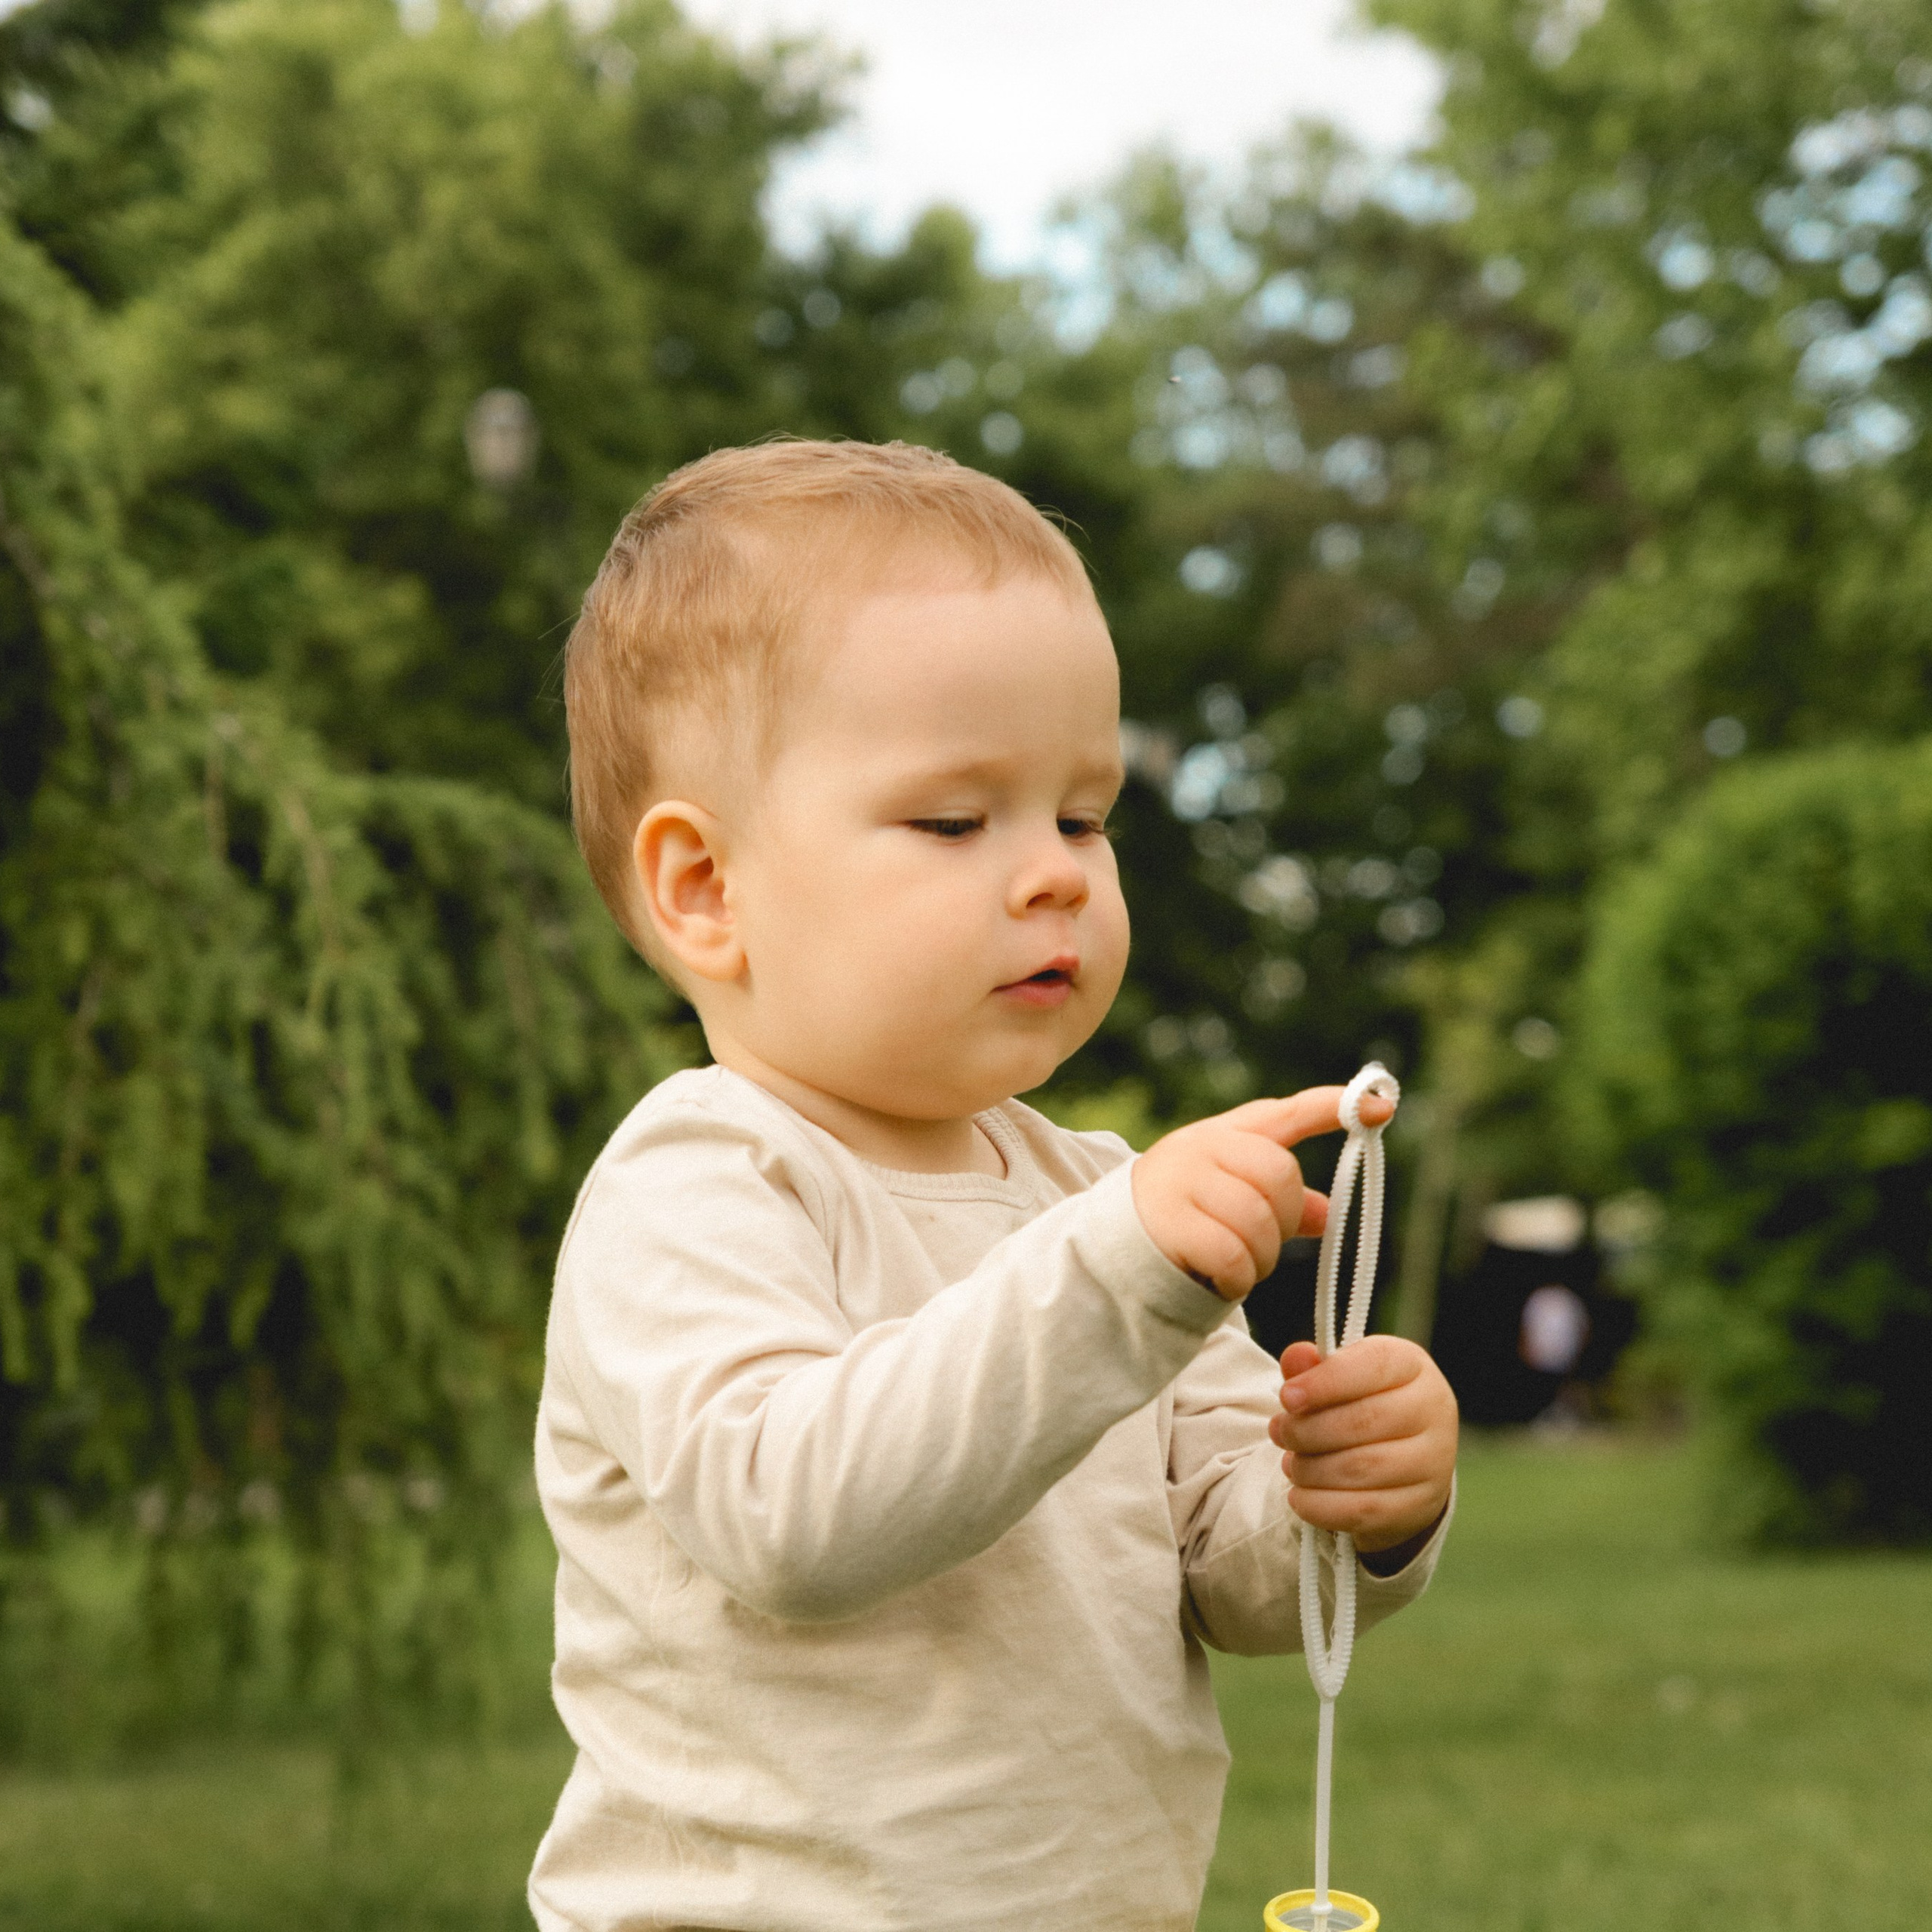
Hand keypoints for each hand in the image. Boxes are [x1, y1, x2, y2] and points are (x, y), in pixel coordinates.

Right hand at [1130, 1086, 1393, 1300]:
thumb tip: (1328, 1213)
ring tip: (1238, 1264)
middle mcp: (1201, 1146)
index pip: (1286, 1112)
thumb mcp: (1231, 1198)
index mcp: (1223, 1134)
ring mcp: (1181, 1181)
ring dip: (1261, 1256)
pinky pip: (1232, 1254)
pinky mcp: (1169, 1222)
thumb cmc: (1184, 1218)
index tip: (1383, 1105)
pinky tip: (1222, 1279)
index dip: (1335, 1106)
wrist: (1109, 1247)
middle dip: (1280, 1219)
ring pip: (1258, 1219)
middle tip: (1258, 1242)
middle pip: (1278, 1176)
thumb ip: (1278, 1200)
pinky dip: (1238, 1277)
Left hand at [1270, 1335, 1457, 1551]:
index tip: (1286, 1397)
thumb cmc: (1363, 1405)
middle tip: (1278, 1432)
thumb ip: (1314, 1367)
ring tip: (1290, 1464)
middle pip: (1364, 1420)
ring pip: (1362, 1468)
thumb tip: (1296, 1357)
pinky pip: (1364, 1510)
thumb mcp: (1341, 1377)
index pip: (1373, 1365)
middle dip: (1308, 1430)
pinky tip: (1299, 1496)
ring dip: (1311, 1469)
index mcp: (1412, 1366)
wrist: (1406, 1460)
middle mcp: (1433, 1409)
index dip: (1325, 1381)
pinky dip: (1321, 1506)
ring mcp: (1434, 1461)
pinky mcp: (1421, 1505)